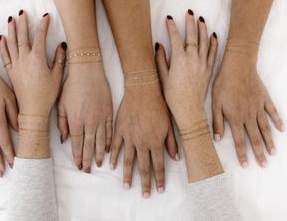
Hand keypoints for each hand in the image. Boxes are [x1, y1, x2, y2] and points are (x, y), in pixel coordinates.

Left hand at [0, 11, 64, 157]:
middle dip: (23, 23)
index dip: (43, 25)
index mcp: (37, 59)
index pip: (40, 37)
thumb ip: (59, 59)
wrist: (33, 111)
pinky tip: (2, 38)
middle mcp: (24, 59)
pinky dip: (3, 45)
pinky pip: (5, 55)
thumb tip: (62, 45)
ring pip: (12, 43)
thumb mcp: (57, 77)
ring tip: (11, 19)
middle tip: (23, 12)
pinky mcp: (11, 72)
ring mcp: (16, 65)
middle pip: (23, 37)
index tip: (46, 16)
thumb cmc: (47, 95)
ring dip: (11, 30)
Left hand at [57, 56, 112, 171]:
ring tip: (99, 163)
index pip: (76, 143)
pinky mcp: (109, 111)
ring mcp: (101, 117)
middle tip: (88, 170)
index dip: (78, 156)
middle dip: (88, 159)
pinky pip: (110, 130)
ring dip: (100, 153)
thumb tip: (64, 140)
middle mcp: (89, 122)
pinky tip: (109, 148)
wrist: (87, 70)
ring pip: (101, 140)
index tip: (79, 165)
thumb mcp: (61, 104)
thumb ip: (62, 123)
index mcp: (75, 120)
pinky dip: (110, 140)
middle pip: (89, 145)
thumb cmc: (71, 85)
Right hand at [110, 80, 177, 197]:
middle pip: (143, 168)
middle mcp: (142, 143)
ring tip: (127, 186)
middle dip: (145, 183)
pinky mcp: (120, 130)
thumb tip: (175, 158)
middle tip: (145, 195)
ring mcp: (129, 137)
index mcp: (156, 142)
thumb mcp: (169, 124)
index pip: (158, 166)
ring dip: (128, 176)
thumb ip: (171, 142)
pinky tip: (111, 166)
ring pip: (128, 161)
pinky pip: (116, 147)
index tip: (159, 190)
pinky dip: (113, 157)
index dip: (159, 179)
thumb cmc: (159, 105)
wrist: (143, 90)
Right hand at [155, 13, 217, 124]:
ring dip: (202, 29)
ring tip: (201, 19)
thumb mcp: (163, 77)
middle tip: (189, 12)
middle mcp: (192, 59)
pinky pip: (213, 53)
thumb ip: (161, 60)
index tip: (169, 18)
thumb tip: (159, 45)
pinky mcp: (209, 70)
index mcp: (179, 59)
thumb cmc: (173, 95)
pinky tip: (213, 35)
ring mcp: (202, 64)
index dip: (172, 27)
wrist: (189, 109)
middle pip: (191, 36)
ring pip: (204, 42)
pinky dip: (213, 43)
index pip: (175, 38)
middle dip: (189, 23)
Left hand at [212, 46, 283, 167]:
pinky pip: (273, 113)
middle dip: (259, 153)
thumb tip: (217, 139)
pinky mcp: (264, 99)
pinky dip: (277, 121)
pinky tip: (281, 129)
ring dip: (269, 142)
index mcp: (235, 119)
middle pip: (255, 138)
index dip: (242, 154)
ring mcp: (258, 108)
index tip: (246, 165)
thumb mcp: (215, 104)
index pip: (239, 141)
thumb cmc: (223, 84)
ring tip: (273, 153)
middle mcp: (248, 116)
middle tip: (264, 165)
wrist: (237, 67)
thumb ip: (216, 122)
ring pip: (265, 128)